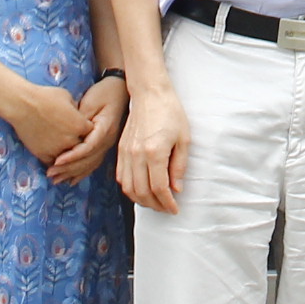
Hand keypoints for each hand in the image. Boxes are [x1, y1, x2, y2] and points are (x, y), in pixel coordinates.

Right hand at [7, 78, 87, 164]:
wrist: (22, 105)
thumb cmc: (45, 96)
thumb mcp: (67, 97)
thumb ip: (75, 108)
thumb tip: (76, 113)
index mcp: (80, 125)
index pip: (91, 132)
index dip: (86, 129)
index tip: (81, 127)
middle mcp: (71, 140)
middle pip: (81, 146)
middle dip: (78, 143)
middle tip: (71, 139)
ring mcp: (57, 149)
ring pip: (68, 158)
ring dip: (66, 155)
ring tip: (63, 151)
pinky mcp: (43, 155)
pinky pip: (53, 163)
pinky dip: (53, 161)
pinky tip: (52, 157)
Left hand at [48, 76, 128, 185]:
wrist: (119, 90)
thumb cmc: (104, 93)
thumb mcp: (91, 102)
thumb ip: (81, 119)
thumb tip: (70, 134)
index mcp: (105, 129)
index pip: (88, 148)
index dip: (72, 156)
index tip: (57, 161)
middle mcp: (108, 141)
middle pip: (88, 160)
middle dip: (69, 169)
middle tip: (51, 173)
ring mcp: (107, 144)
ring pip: (90, 164)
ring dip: (73, 173)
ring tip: (56, 179)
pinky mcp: (103, 144)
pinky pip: (93, 162)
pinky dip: (82, 172)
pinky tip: (71, 180)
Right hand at [117, 82, 189, 214]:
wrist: (150, 93)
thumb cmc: (171, 113)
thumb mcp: (184, 139)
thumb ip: (179, 166)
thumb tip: (176, 189)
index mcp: (155, 152)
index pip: (159, 188)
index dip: (167, 203)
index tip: (175, 209)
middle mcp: (137, 155)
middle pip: (142, 192)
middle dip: (155, 205)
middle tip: (166, 208)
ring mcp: (126, 152)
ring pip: (128, 188)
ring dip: (141, 200)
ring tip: (155, 202)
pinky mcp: (120, 149)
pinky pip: (121, 177)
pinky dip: (130, 189)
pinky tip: (141, 190)